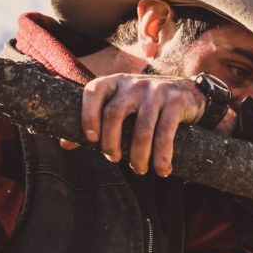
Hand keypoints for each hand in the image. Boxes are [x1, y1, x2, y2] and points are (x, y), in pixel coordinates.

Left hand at [59, 73, 230, 175]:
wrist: (187, 92)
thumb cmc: (143, 105)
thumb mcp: (119, 106)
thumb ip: (95, 121)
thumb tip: (64, 144)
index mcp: (114, 83)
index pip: (93, 91)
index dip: (88, 115)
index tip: (91, 140)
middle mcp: (133, 84)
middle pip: (115, 113)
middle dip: (111, 143)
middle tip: (113, 160)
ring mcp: (155, 91)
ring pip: (141, 129)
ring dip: (138, 156)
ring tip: (139, 170)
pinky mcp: (175, 102)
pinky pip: (165, 134)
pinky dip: (162, 156)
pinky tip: (162, 169)